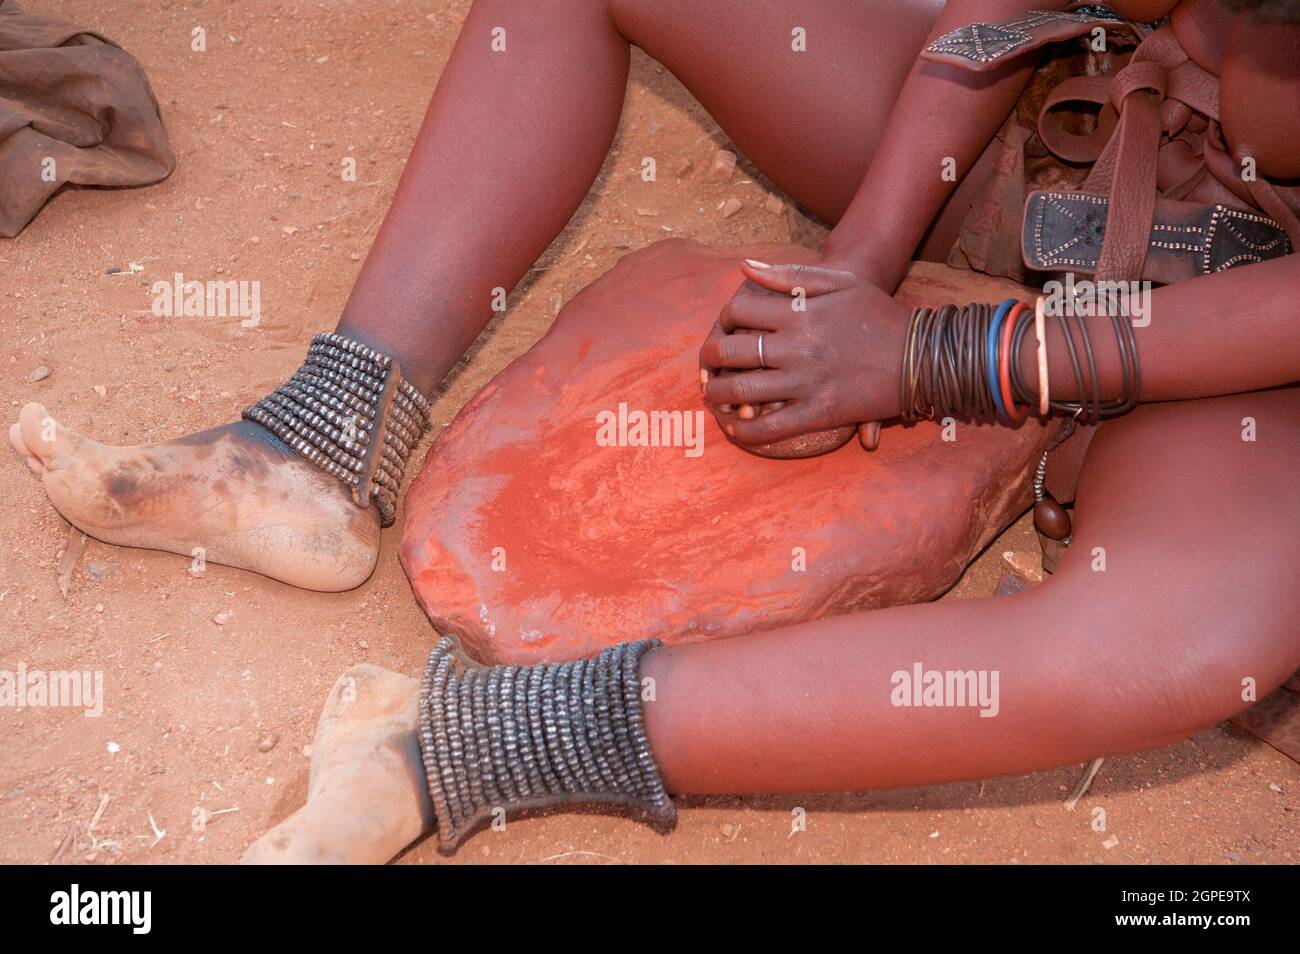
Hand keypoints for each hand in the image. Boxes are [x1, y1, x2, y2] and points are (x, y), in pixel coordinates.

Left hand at [699, 258, 909, 447]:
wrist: (921, 355)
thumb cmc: (878, 313)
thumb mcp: (838, 282)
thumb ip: (789, 275)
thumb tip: (745, 267)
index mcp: (799, 313)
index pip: (738, 313)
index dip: (723, 320)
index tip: (723, 329)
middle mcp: (797, 347)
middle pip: (732, 352)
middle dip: (709, 359)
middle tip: (706, 366)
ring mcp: (806, 382)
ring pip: (743, 391)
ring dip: (717, 395)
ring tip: (711, 396)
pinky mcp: (819, 413)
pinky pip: (770, 427)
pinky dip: (745, 431)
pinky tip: (734, 428)